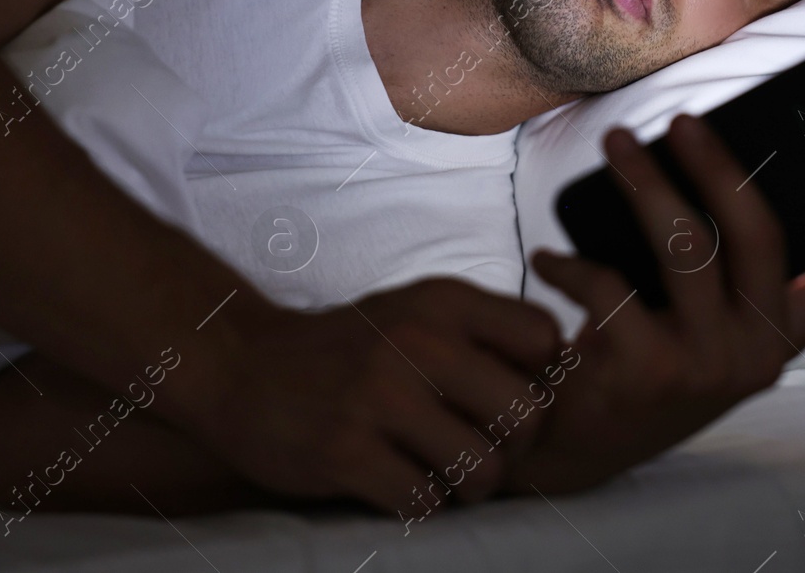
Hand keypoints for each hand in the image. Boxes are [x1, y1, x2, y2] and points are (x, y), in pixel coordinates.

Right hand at [197, 277, 561, 512]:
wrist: (242, 366)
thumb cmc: (349, 348)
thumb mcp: (416, 311)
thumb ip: (483, 331)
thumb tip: (561, 370)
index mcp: (441, 301)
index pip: (543, 340)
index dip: (539, 381)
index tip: (507, 396)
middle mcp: (415, 340)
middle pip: (527, 414)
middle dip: (512, 447)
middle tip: (480, 449)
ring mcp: (377, 397)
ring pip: (482, 469)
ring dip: (468, 485)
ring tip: (440, 471)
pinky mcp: (344, 451)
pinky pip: (424, 502)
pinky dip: (420, 504)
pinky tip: (397, 483)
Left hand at [503, 112, 804, 494]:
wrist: (578, 447)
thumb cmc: (643, 362)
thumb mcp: (703, 322)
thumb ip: (724, 267)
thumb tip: (721, 172)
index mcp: (782, 334)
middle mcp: (758, 352)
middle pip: (761, 234)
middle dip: (723, 166)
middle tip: (686, 120)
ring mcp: (706, 363)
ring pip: (683, 243)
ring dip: (643, 183)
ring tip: (616, 147)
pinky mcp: (646, 368)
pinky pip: (612, 284)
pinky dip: (572, 261)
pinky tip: (550, 256)